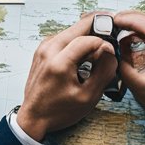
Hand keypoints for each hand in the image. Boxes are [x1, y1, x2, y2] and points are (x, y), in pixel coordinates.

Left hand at [17, 14, 118, 140]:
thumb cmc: (59, 111)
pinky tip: (83, 53)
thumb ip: (103, 72)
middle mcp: (48, 50)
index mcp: (59, 63)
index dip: (104, 43)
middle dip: (98, 28)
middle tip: (111, 34)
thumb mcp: (88, 97)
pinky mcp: (42, 50)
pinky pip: (63, 37)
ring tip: (97, 50)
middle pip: (78, 26)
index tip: (111, 53)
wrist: (33, 118)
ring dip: (86, 35)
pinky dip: (76, 40)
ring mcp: (43, 48)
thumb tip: (110, 51)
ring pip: (71, 30)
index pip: (88, 39)